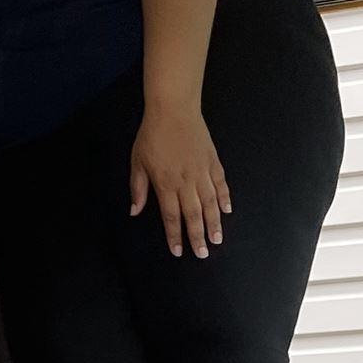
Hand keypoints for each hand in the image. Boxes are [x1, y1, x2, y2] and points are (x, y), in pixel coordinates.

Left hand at [131, 105, 230, 259]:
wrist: (174, 109)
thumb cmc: (152, 135)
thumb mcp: (137, 162)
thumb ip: (138, 188)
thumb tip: (135, 211)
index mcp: (166, 184)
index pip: (171, 217)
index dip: (175, 236)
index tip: (178, 251)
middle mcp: (186, 182)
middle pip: (194, 215)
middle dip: (198, 236)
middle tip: (203, 254)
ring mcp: (202, 172)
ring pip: (211, 203)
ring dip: (214, 223)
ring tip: (217, 239)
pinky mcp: (212, 161)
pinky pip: (221, 183)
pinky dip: (224, 198)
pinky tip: (227, 210)